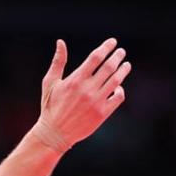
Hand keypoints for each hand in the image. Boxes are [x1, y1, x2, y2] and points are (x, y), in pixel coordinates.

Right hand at [33, 38, 130, 152]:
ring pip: (116, 81)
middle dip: (117, 56)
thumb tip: (60, 42)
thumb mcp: (50, 83)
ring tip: (126, 65)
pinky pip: (118, 97)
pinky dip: (120, 90)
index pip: (95, 58)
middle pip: (109, 67)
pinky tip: (118, 86)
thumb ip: (58, 62)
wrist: (54, 133)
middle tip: (121, 51)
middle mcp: (87, 90)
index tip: (112, 42)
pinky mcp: (102, 113)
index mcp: (75, 80)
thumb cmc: (50, 106)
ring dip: (123, 70)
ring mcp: (96, 102)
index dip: (106, 47)